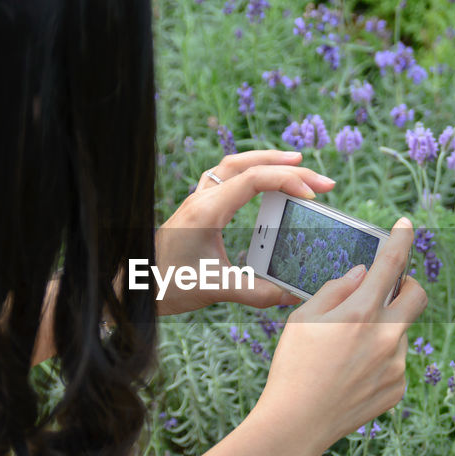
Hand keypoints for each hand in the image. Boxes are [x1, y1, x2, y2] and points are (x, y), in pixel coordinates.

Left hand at [152, 150, 335, 315]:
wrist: (135, 286)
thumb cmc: (168, 285)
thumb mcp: (216, 289)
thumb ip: (256, 292)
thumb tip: (291, 294)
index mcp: (206, 211)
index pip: (253, 180)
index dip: (286, 181)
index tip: (312, 194)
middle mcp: (201, 199)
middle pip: (246, 163)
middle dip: (285, 165)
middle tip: (319, 179)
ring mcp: (197, 200)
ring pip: (233, 164)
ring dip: (265, 160)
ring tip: (296, 165)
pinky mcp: (197, 208)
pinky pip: (224, 177)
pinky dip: (248, 171)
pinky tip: (262, 181)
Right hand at [253, 217, 426, 455]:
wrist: (297, 424)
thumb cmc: (293, 367)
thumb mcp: (304, 318)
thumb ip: (335, 289)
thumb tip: (362, 274)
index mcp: (361, 312)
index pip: (391, 264)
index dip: (401, 239)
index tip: (406, 225)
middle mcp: (386, 336)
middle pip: (417, 295)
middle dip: (408, 285)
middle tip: (388, 290)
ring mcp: (396, 364)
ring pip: (400, 333)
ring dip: (382, 331)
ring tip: (346, 354)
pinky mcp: (398, 388)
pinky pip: (395, 363)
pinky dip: (379, 360)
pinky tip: (351, 375)